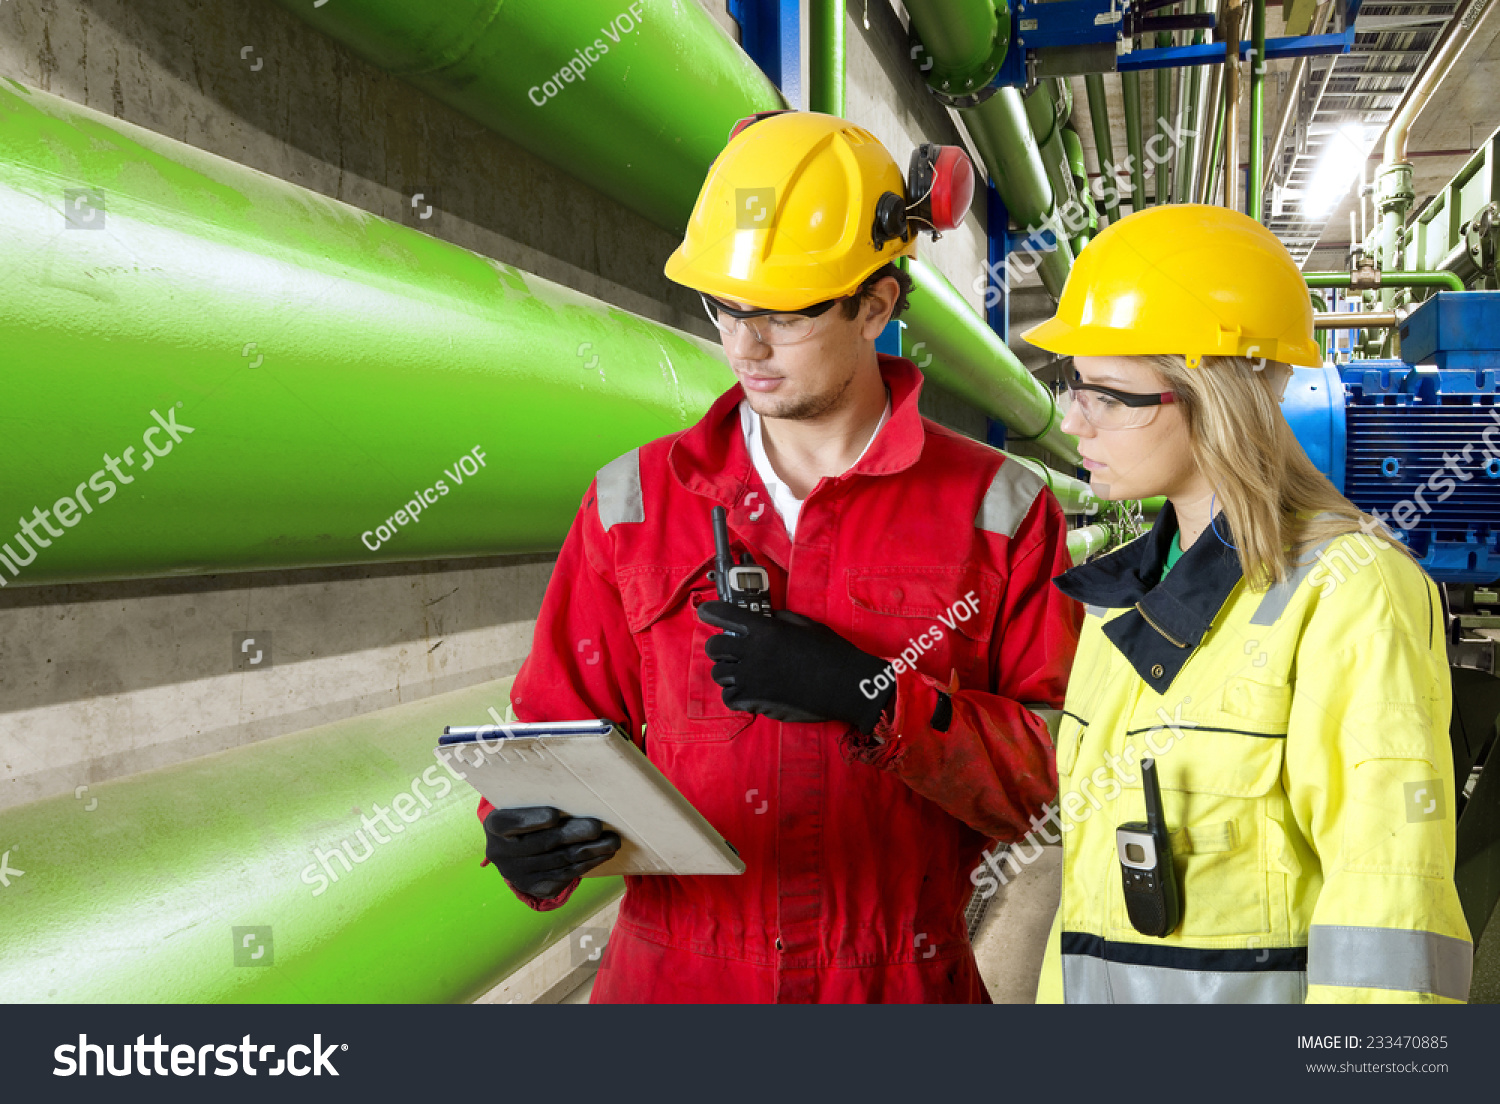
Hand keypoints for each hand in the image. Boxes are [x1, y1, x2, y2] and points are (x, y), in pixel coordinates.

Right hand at [483, 806, 621, 898]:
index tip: (553, 815)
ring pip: (560, 861)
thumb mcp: (525, 804)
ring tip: (611, 841)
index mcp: (495, 825)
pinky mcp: (535, 887)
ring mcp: (518, 874)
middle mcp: (502, 853)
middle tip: (597, 826)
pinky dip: (587, 864)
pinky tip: (602, 855)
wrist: (517, 848)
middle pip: (544, 843)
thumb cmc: (528, 815)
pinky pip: (565, 876)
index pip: (510, 823)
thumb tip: (581, 798)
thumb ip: (543, 800)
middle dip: (574, 834)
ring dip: (590, 852)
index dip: (531, 820)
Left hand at [697, 600, 893, 732]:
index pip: (724, 615)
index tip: (706, 612)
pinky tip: (748, 691)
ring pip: (719, 673)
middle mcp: (753, 651)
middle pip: (714, 647)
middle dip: (721, 647)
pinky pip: (729, 697)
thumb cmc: (830, 652)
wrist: (845, 685)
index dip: (711, 612)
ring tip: (743, 673)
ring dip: (728, 671)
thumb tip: (765, 618)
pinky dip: (735, 694)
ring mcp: (752, 677)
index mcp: (765, 629)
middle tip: (733, 651)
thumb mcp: (805, 625)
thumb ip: (779, 619)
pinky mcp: (756, 700)